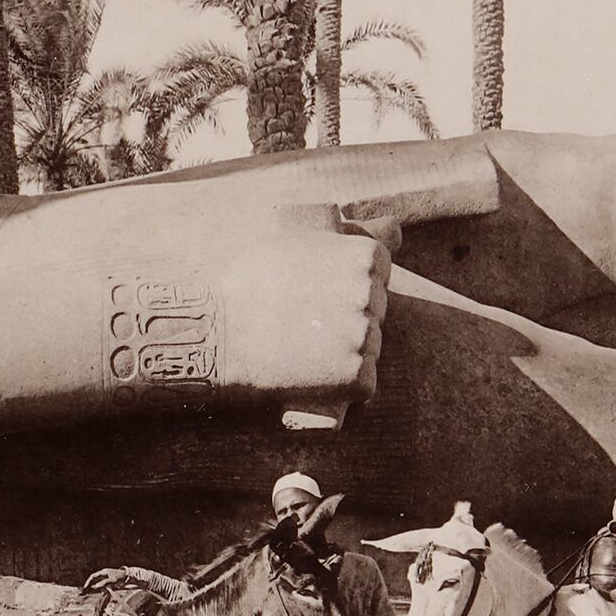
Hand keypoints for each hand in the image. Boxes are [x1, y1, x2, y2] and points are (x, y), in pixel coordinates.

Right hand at [201, 228, 391, 418]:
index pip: (377, 275)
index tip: (314, 294)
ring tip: (302, 348)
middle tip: (300, 323)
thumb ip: (350, 231)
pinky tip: (312, 374)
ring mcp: (366, 337)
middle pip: (374, 311)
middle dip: (345, 319)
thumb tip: (397, 229)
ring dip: (343, 352)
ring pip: (370, 348)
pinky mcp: (357, 378)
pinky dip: (343, 385)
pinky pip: (364, 384)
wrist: (217, 334)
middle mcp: (372, 295)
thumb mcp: (296, 238)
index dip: (345, 287)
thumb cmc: (249, 282)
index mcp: (365, 256)